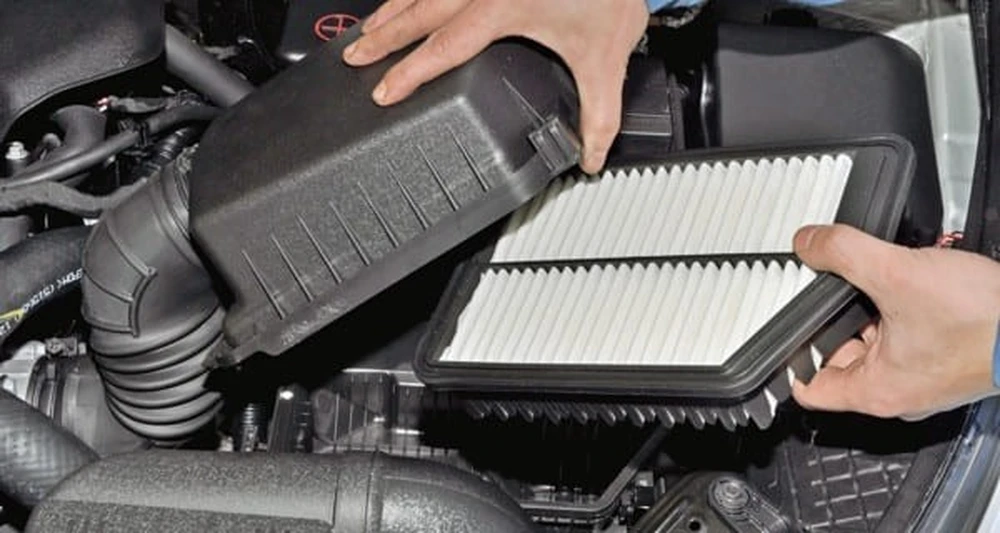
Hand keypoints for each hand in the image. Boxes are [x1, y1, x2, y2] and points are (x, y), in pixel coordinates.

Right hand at [342, 0, 649, 173]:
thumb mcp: (607, 55)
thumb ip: (599, 113)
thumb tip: (592, 155)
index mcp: (502, 6)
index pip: (442, 48)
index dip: (409, 73)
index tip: (383, 92)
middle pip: (417, 10)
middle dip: (382, 37)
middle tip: (353, 57)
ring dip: (392, 8)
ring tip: (368, 29)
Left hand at [791, 224, 999, 419]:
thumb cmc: (986, 321)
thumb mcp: (898, 274)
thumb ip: (844, 254)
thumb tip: (809, 242)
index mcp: (876, 391)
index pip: (809, 389)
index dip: (788, 359)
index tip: (778, 331)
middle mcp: (899, 391)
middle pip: (839, 357)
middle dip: (832, 319)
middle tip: (826, 286)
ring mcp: (925, 376)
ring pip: (874, 341)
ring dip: (868, 309)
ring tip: (871, 279)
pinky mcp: (947, 357)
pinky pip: (906, 334)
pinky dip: (898, 308)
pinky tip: (905, 282)